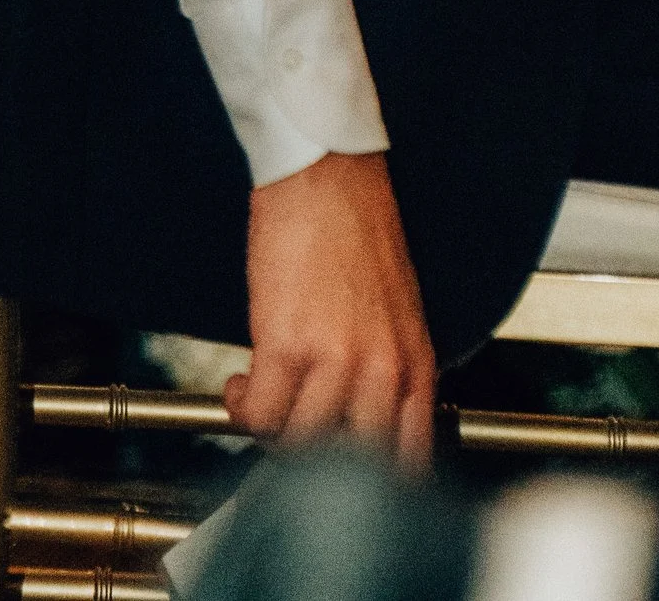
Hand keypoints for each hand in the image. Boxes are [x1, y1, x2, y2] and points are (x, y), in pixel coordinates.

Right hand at [226, 151, 435, 462]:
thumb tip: (359, 420)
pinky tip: (242, 385)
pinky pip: (260, 412)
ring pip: (298, 445)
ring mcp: (336, 363)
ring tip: (262, 404)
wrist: (327, 173)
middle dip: (311, 460)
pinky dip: (243, 407)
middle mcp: (383, 373)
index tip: (340, 479)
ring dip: (271, 431)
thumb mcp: (398, 313)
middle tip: (290, 437)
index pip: (408, 464)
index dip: (370, 485)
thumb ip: (389, 371)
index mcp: (416, 367)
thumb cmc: (358, 229)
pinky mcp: (287, 345)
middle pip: (348, 466)